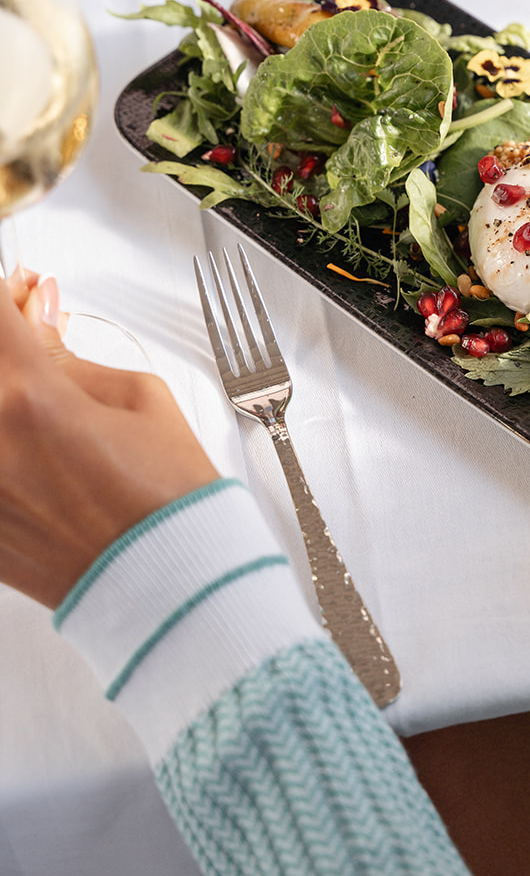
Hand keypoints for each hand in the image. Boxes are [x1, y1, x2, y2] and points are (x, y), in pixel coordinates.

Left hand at [0, 274, 217, 608]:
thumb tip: (38, 315)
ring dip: (6, 391)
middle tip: (31, 332)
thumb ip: (70, 354)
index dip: (10, 291)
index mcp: (28, 397)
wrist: (168, 585)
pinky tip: (32, 436)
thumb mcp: (136, 398)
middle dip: (5, 333)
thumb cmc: (167, 498)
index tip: (27, 291)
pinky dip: (7, 435)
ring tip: (37, 394)